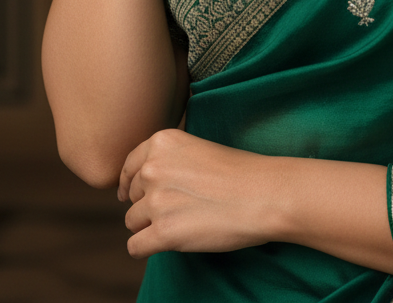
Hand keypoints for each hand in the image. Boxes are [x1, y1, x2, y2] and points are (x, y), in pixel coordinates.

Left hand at [119, 128, 280, 257]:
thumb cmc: (239, 172)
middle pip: (132, 196)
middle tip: (175, 210)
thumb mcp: (197, 148)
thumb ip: (168, 159)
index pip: (129, 167)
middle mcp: (153, 168)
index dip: (131, 184)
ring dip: (150, 227)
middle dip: (147, 205)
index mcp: (161, 142)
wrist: (263, 193)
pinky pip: (135, 247)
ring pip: (132, 223)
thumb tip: (143, 181)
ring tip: (180, 224)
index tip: (132, 195)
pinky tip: (166, 244)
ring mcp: (156, 201)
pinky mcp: (163, 232)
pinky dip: (147, 249)